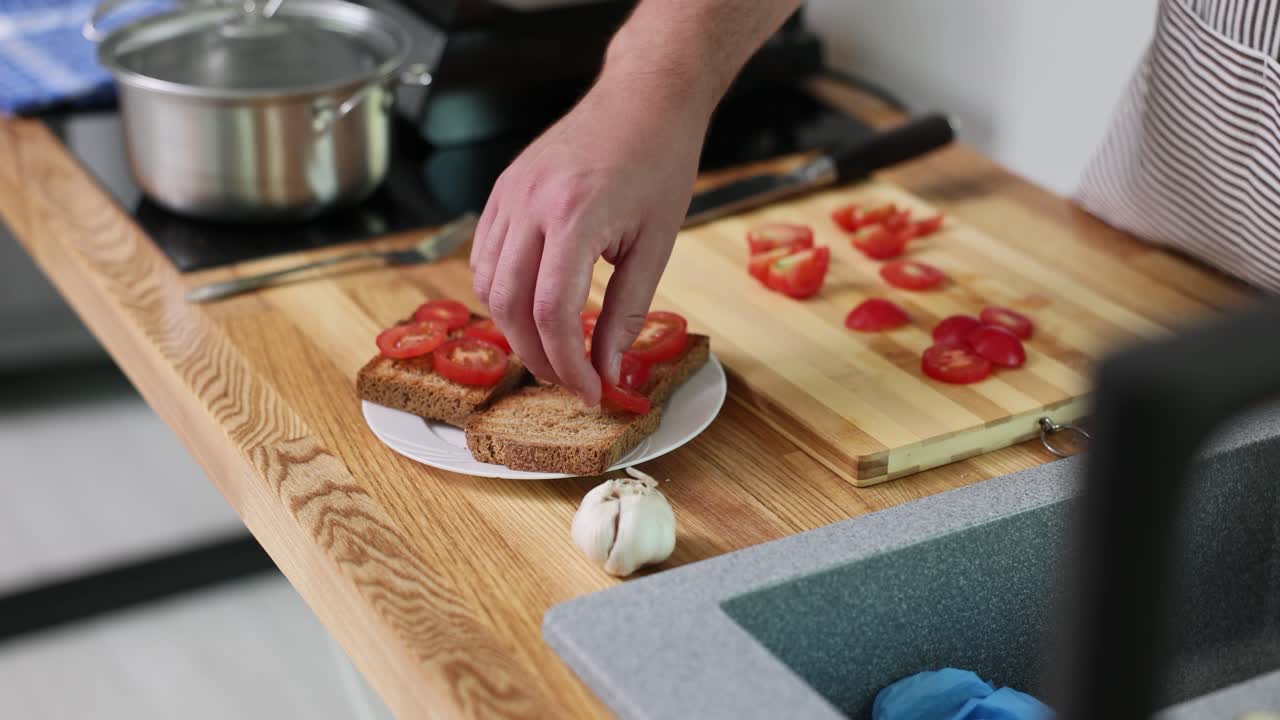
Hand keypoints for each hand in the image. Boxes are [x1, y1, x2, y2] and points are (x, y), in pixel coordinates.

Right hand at [471, 74, 713, 404]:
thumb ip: (626, 311)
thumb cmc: (659, 161)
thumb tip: (607, 368)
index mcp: (575, 215)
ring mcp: (509, 194)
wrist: (644, 99)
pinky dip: (500, 293)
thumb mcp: (656, 244)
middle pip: (509, 305)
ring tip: (552, 348)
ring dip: (514, 328)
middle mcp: (530, 203)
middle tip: (568, 379)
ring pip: (486, 284)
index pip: (553, 311)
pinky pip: (483, 256)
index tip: (588, 390)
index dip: (568, 363)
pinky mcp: (502, 190)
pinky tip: (531, 307)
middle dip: (536, 355)